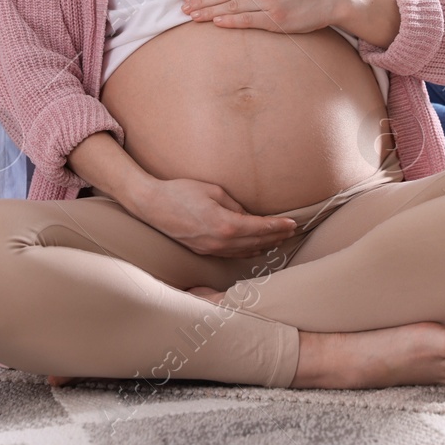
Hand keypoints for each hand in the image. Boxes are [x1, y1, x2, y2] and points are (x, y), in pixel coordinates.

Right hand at [129, 177, 295, 257]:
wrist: (152, 205)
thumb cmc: (181, 192)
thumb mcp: (213, 190)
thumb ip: (235, 205)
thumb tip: (247, 216)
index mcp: (225, 224)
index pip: (260, 228)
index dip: (278, 226)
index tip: (292, 224)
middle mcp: (220, 242)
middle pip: (256, 243)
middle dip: (276, 237)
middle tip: (292, 231)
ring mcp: (211, 249)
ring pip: (245, 252)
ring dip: (264, 246)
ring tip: (279, 240)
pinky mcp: (204, 250)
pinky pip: (232, 254)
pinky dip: (248, 252)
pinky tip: (256, 248)